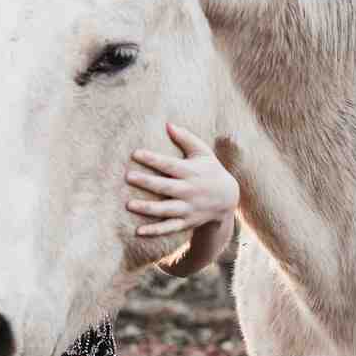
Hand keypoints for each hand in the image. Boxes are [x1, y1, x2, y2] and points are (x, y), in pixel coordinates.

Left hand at [125, 122, 238, 236]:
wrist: (228, 199)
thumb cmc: (210, 170)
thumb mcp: (203, 152)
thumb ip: (186, 138)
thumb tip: (168, 124)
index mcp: (191, 171)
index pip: (169, 164)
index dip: (152, 159)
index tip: (135, 153)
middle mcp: (189, 191)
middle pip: (165, 187)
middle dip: (147, 182)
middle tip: (128, 177)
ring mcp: (188, 208)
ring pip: (166, 210)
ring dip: (147, 208)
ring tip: (129, 204)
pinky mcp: (186, 222)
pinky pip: (169, 228)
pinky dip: (155, 231)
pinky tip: (138, 231)